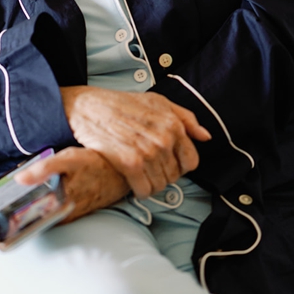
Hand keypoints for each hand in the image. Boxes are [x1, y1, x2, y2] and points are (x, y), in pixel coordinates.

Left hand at [0, 147, 130, 240]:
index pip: (15, 219)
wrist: (122, 177)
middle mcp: (53, 217)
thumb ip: (43, 168)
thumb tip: (19, 176)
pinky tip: (2, 223)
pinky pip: (34, 225)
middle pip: (14, 229)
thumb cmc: (94, 165)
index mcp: (50, 205)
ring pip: (23, 229)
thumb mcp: (69, 159)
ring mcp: (58, 219)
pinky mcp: (63, 218)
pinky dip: (15, 224)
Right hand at [60, 85, 209, 199]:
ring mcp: (147, 152)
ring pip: (160, 185)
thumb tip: (205, 136)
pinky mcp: (129, 163)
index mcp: (174, 125)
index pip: (191, 161)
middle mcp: (164, 140)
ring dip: (151, 186)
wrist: (89, 107)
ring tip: (141, 178)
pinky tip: (133, 185)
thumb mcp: (158, 102)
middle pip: (174, 176)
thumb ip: (186, 118)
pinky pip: (144, 190)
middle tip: (150, 172)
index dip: (180, 167)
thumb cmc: (122, 104)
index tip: (167, 165)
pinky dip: (139, 192)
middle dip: (163, 177)